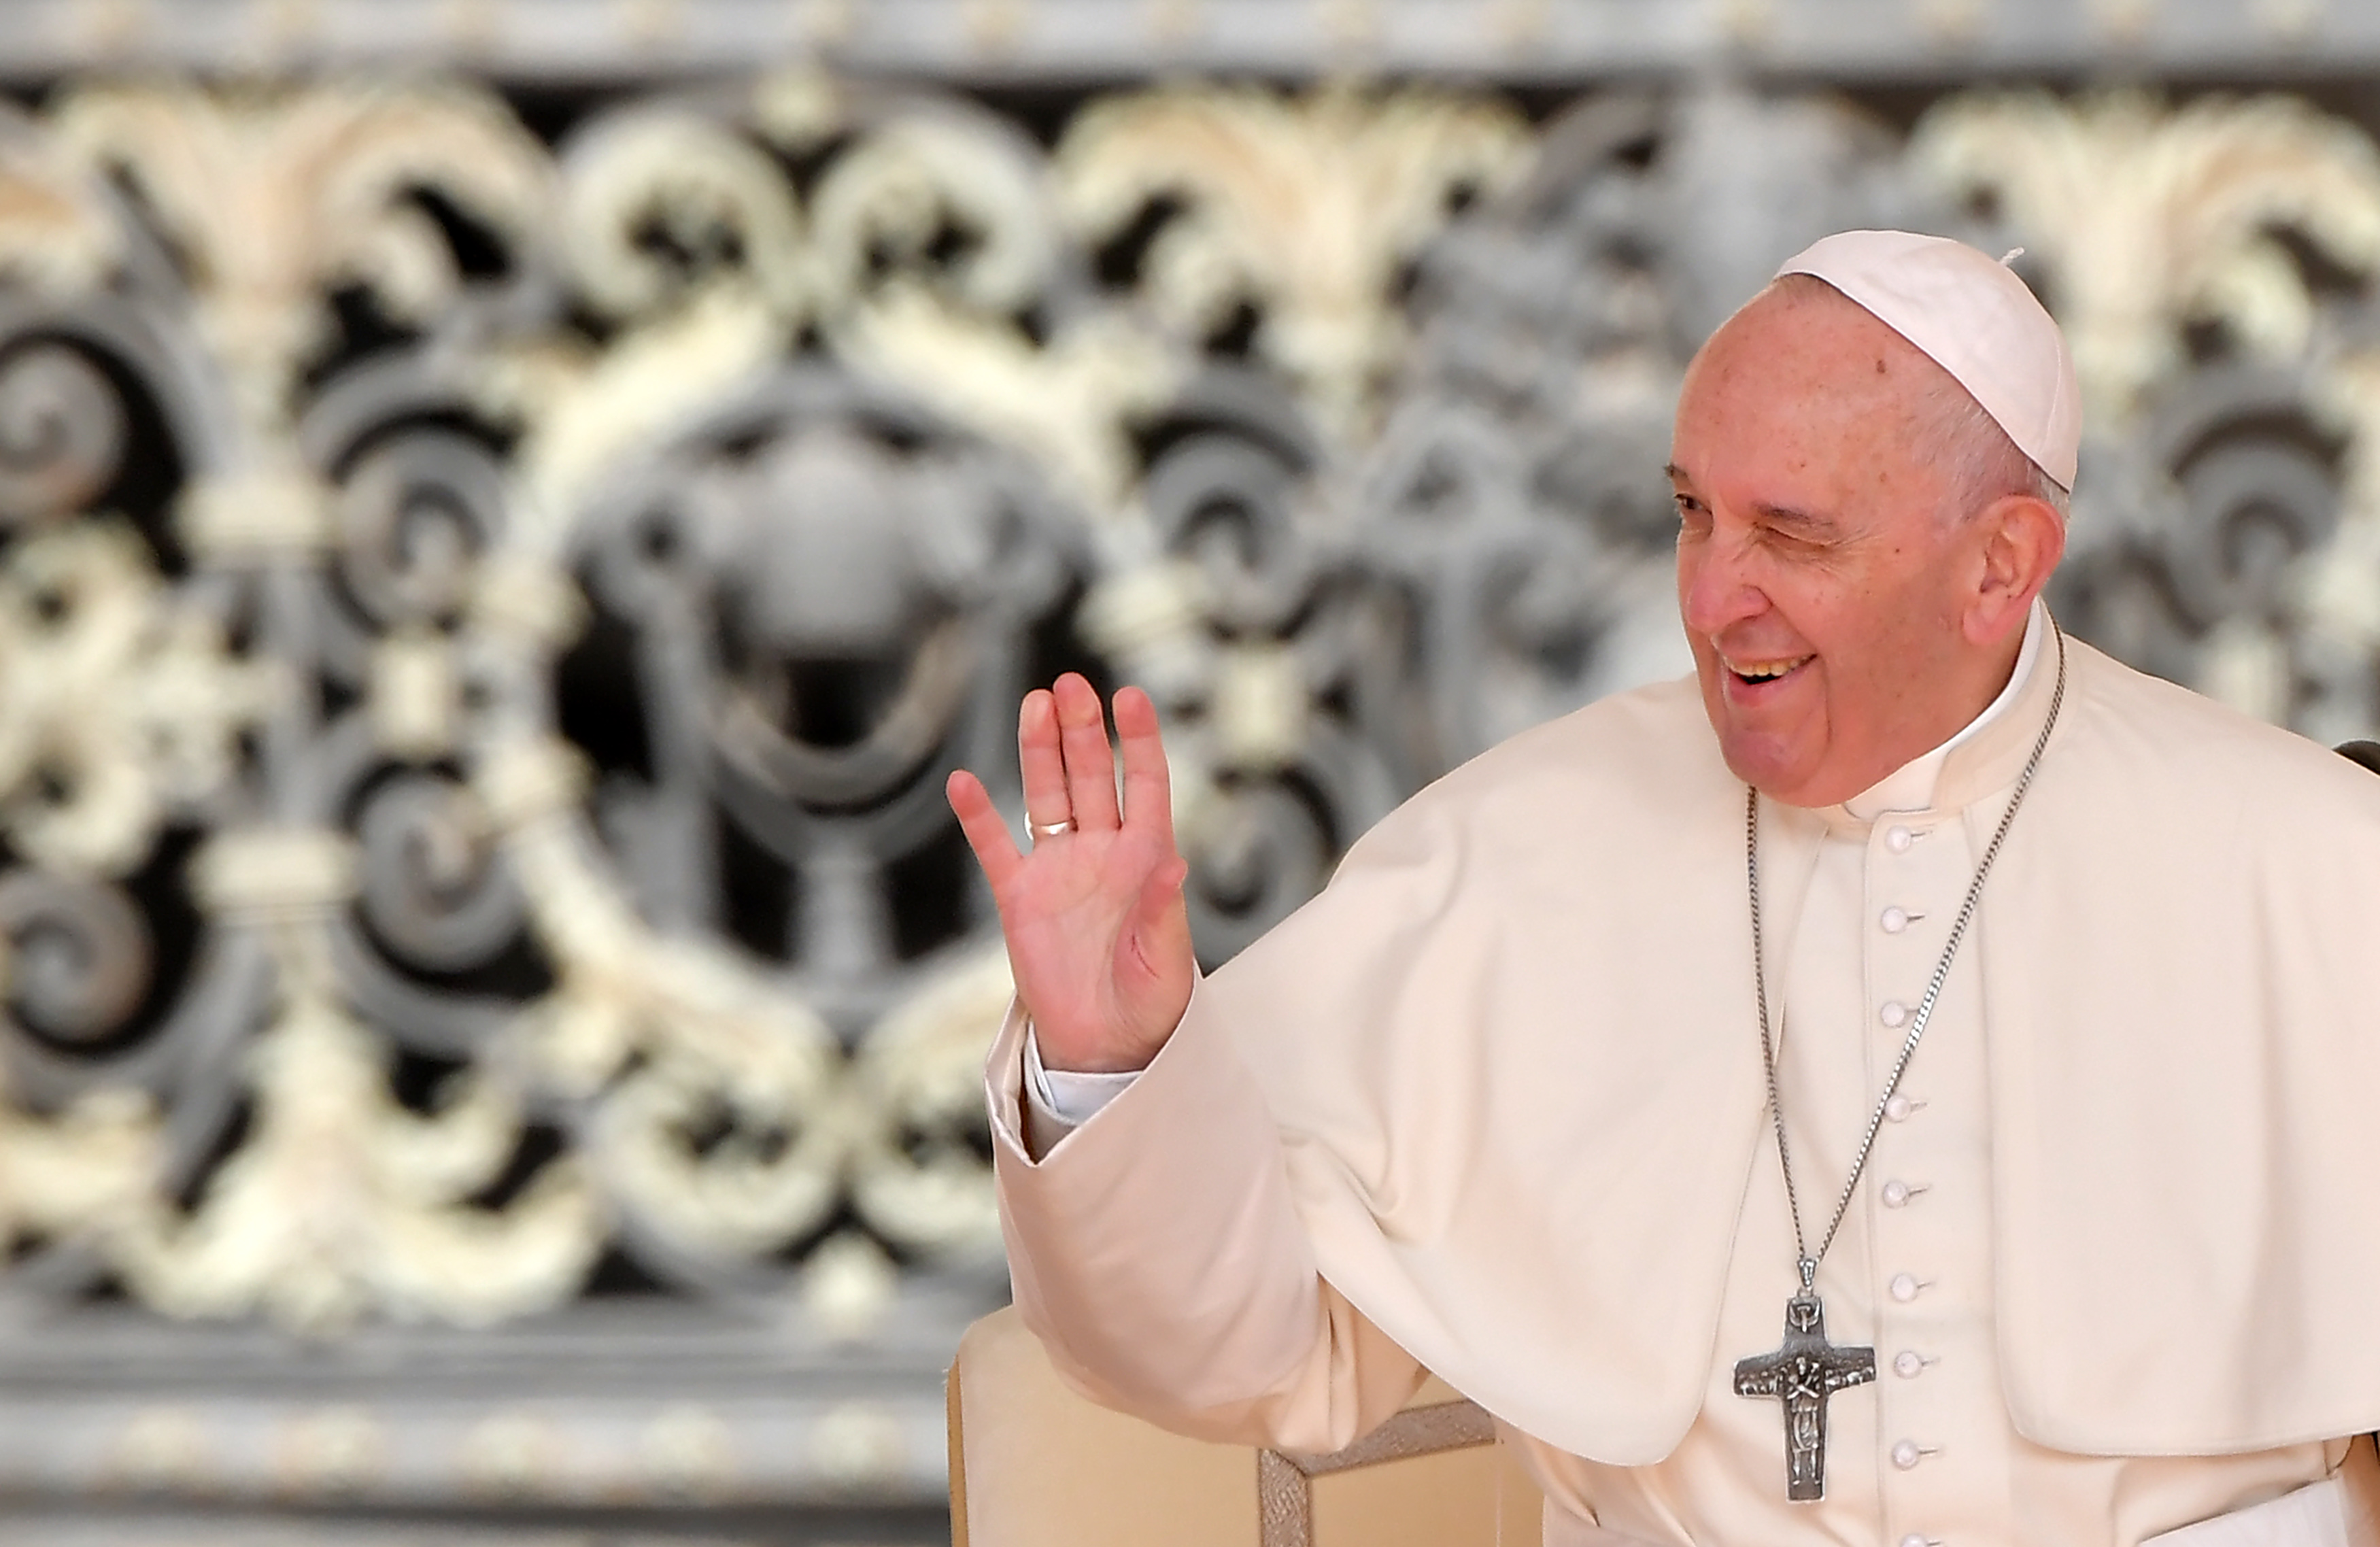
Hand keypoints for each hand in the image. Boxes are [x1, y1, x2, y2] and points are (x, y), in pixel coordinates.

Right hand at [947, 674, 1195, 1072]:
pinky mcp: (1019, 897)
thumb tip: (1173, 864)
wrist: (1104, 1046)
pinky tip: (964, 783)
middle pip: (1091, 776)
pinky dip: (978, 817)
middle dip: (1082, 729)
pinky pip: (995, 847)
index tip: (1133, 698)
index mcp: (1147, 860)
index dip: (1140, 742)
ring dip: (1041, 750)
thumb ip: (1161, 912)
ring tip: (1036, 702)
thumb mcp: (1165, 963)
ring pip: (1047, 795)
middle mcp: (1103, 852)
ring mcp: (1058, 869)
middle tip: (1071, 684)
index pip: (1146, 786)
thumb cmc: (1151, 1005)